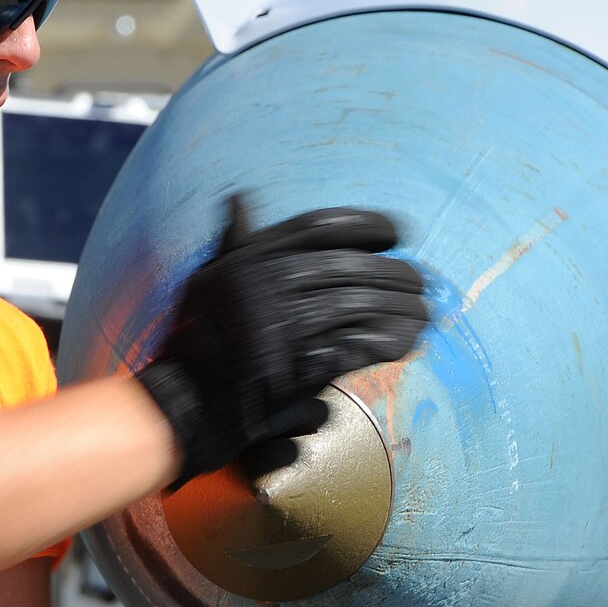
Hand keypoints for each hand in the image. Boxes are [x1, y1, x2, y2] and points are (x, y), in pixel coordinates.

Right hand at [135, 195, 429, 486]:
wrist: (181, 407)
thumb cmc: (196, 344)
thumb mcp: (206, 283)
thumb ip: (232, 244)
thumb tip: (238, 199)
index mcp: (245, 261)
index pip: (317, 227)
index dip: (363, 225)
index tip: (397, 231)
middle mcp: (260, 286)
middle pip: (346, 267)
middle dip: (392, 273)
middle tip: (422, 281)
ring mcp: (275, 327)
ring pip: (355, 305)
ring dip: (398, 309)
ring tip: (425, 313)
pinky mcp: (291, 368)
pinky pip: (353, 346)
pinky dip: (386, 341)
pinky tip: (408, 341)